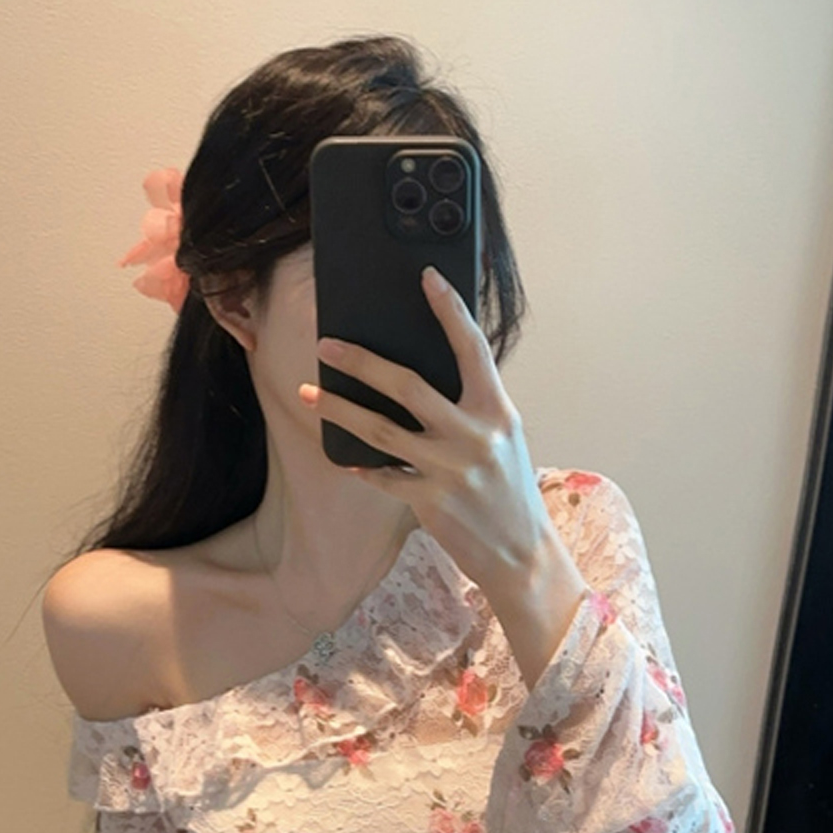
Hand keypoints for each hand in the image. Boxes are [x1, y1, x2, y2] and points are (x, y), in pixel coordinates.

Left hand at [297, 266, 552, 602]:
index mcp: (497, 411)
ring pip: (381, 429)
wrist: (522, 554)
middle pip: (407, 384)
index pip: (471, 348)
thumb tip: (422, 377)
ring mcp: (450, 469)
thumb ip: (472, 408)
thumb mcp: (503, 440)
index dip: (450, 309)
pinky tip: (346, 458)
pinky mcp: (431, 501)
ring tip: (310, 393)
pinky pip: (384, 476)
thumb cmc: (508, 491)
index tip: (427, 277)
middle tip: (327, 344)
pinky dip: (363, 466)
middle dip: (361, 361)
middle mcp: (475, 435)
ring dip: (340, 408)